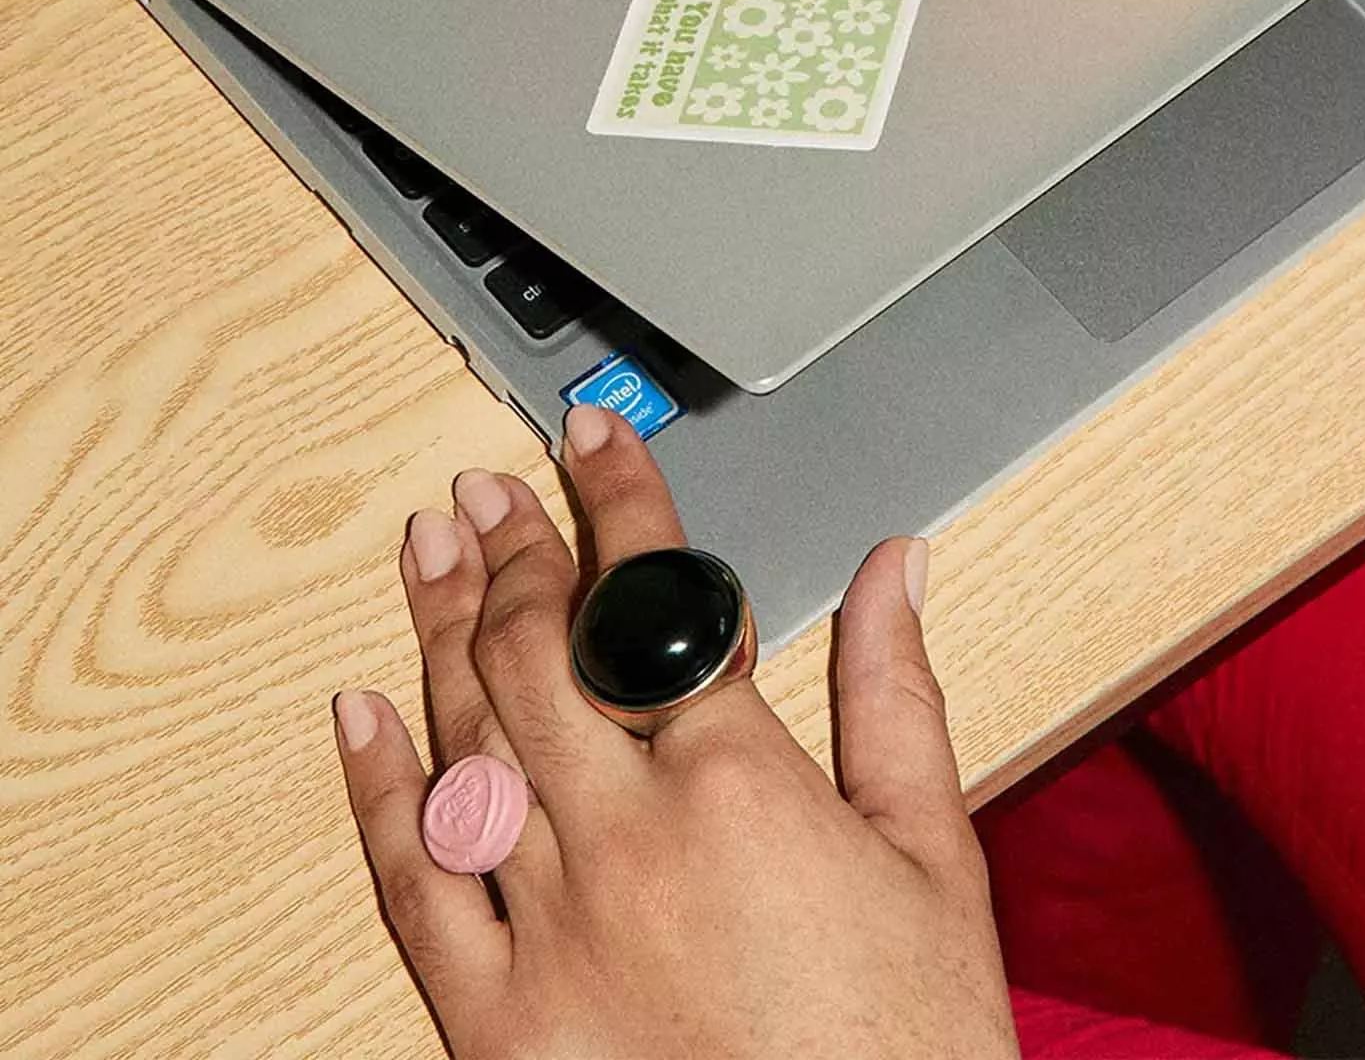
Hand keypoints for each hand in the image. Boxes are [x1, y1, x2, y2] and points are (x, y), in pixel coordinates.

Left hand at [331, 407, 1018, 1059]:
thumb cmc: (907, 1043)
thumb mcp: (931, 852)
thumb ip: (897, 693)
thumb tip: (893, 567)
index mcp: (740, 786)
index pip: (654, 597)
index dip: (620, 500)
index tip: (593, 438)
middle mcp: (628, 843)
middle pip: (542, 651)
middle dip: (518, 549)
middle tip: (494, 488)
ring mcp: (547, 932)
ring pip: (469, 739)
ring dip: (443, 628)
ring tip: (432, 548)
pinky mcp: (492, 1025)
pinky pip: (413, 881)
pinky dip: (378, 785)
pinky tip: (360, 708)